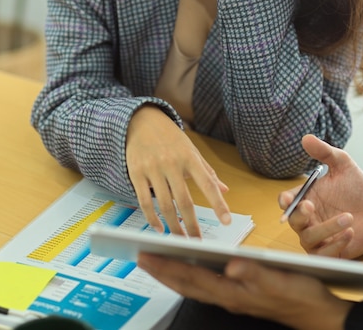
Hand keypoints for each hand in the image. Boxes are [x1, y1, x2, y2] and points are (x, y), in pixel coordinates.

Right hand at [126, 105, 230, 236]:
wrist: (141, 120)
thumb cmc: (170, 137)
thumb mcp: (191, 150)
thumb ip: (207, 172)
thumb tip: (224, 190)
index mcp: (189, 157)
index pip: (207, 184)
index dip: (218, 204)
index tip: (227, 221)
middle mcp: (171, 162)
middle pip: (184, 201)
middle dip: (192, 225)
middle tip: (197, 243)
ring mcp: (152, 168)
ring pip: (164, 204)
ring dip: (173, 227)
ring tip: (180, 240)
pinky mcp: (136, 172)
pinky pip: (144, 201)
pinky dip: (152, 218)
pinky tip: (159, 229)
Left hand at [138, 254, 351, 329]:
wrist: (319, 314)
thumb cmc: (302, 294)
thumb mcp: (281, 280)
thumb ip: (255, 272)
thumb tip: (231, 264)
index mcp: (233, 291)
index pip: (192, 278)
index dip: (167, 267)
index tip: (145, 256)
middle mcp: (228, 296)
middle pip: (188, 283)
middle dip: (162, 271)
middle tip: (140, 257)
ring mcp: (234, 296)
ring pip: (196, 285)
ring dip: (174, 273)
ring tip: (157, 261)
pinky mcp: (241, 294)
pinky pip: (207, 284)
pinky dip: (192, 275)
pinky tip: (190, 267)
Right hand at [279, 135, 362, 258]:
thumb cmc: (356, 188)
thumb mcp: (343, 164)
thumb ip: (324, 152)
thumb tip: (306, 138)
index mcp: (306, 198)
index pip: (286, 202)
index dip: (285, 202)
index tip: (289, 200)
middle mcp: (308, 219)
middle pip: (293, 221)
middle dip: (299, 214)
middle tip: (311, 206)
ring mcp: (318, 237)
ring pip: (309, 238)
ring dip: (326, 229)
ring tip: (349, 218)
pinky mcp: (331, 252)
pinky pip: (324, 254)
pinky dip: (335, 245)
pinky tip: (350, 233)